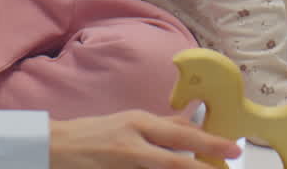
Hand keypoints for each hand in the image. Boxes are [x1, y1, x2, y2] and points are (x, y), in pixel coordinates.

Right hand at [49, 111, 240, 168]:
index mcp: (137, 123)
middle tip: (229, 162)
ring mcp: (123, 165)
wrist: (54, 147)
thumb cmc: (91, 133)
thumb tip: (191, 126)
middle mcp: (132, 144)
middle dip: (206, 163)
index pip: (180, 133)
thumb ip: (158, 127)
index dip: (209, 141)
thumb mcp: (127, 122)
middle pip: (176, 159)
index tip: (232, 147)